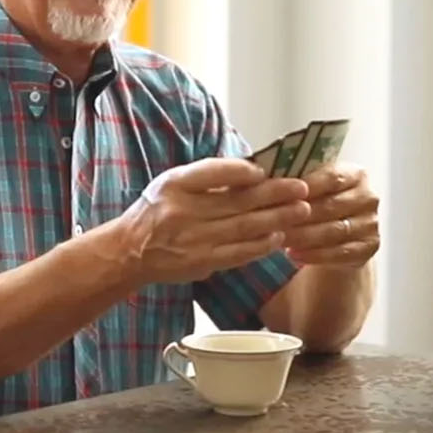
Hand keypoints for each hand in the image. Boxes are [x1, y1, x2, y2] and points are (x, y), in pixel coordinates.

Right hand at [120, 158, 310, 283]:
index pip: (212, 172)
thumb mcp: (173, 182)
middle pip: (237, 201)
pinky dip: (260, 245)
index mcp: (175, 185)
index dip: (241, 170)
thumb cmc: (157, 211)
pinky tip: (278, 237)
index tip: (264, 169)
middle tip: (302, 188)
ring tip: (301, 211)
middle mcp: (183, 211)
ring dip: (276, 219)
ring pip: (243, 228)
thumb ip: (207, 175)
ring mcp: (193, 240)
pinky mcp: (201, 263)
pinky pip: (238, 253)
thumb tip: (254, 170)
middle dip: (274, 194)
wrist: (130, 252)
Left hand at [280, 164, 379, 267]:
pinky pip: (339, 253)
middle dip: (299, 214)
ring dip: (304, 236)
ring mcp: (371, 224)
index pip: (331, 177)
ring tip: (279, 239)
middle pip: (331, 206)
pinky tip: (293, 255)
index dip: (305, 186)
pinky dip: (315, 255)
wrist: (340, 233)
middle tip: (272, 221)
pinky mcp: (369, 248)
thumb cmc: (320, 203)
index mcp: (356, 174)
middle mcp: (368, 197)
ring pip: (334, 231)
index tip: (280, 193)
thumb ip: (297, 182)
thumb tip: (267, 181)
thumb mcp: (312, 187)